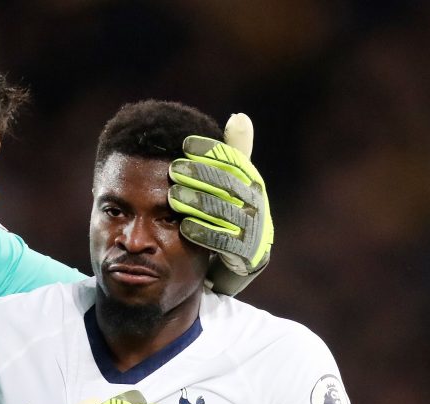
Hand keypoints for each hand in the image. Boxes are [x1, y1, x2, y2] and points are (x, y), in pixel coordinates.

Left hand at [169, 113, 272, 294]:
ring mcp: (253, 230)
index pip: (234, 160)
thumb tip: (239, 118)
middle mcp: (256, 204)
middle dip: (200, 175)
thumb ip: (233, 154)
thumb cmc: (230, 214)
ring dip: (199, 202)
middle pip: (229, 185)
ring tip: (174, 196)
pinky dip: (204, 233)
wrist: (241, 260)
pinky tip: (184, 226)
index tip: (185, 144)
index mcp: (252, 183)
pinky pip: (224, 242)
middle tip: (173, 169)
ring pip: (225, 212)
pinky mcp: (245, 254)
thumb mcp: (232, 185)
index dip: (211, 150)